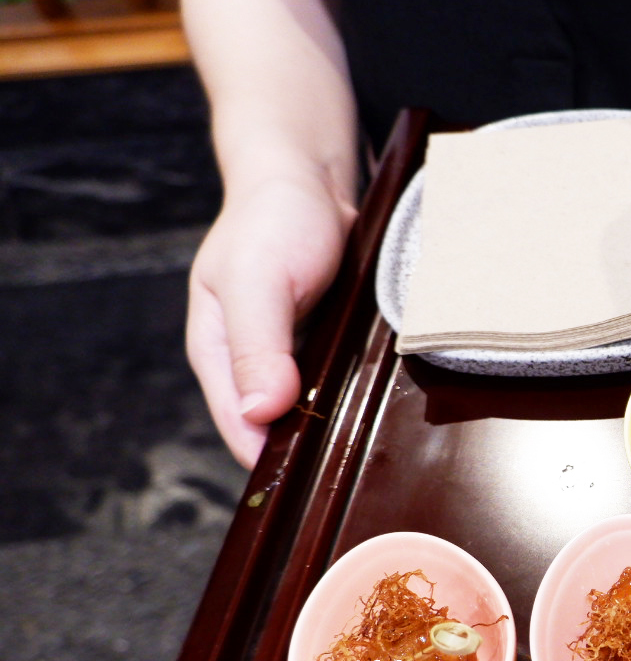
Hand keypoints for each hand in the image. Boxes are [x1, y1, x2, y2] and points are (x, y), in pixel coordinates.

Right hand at [187, 173, 355, 467]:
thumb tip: (258, 412)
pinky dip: (354, 398)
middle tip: (351, 471)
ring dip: (335, 428)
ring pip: (310, 411)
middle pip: (276, 429)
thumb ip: (256, 345)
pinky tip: (381, 409)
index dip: (271, 461)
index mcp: (219, 353)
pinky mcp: (324, 344)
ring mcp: (290, 355)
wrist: (308, 178)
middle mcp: (252, 361)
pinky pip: (337, 385)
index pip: (241, 429)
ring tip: (372, 449)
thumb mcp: (258, 280)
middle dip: (308, 451)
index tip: (308, 483)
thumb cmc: (273, 220)